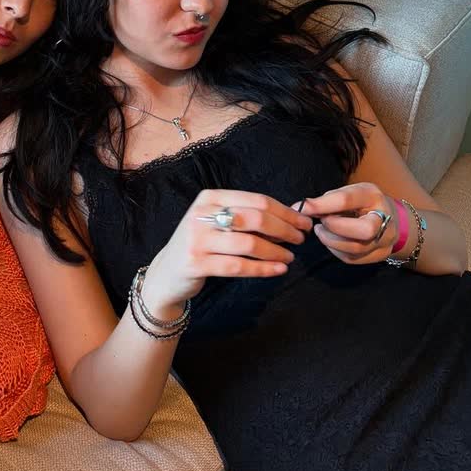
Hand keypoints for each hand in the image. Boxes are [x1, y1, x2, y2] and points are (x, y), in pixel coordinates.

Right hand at [142, 189, 312, 314]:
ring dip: (276, 251)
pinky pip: (238, 266)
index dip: (284, 212)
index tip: (303, 222)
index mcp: (210, 198)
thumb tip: (290, 216)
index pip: (256, 200)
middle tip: (300, 240)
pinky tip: (278, 270)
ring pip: (249, 243)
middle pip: (255, 218)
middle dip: (284, 229)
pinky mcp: (196, 263)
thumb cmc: (201, 245)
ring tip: (289, 257)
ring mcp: (198, 238)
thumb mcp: (217, 221)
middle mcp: (202, 214)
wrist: (167, 272)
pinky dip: (263, 268)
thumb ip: (245, 216)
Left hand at [300, 182, 397, 264]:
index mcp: (373, 196)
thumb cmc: (364, 203)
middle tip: (321, 223)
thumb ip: (329, 200)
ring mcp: (384, 241)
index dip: (322, 205)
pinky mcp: (378, 256)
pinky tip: (332, 240)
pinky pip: (352, 258)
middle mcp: (384, 220)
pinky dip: (335, 250)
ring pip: (355, 248)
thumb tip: (303, 208)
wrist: (393, 220)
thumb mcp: (350, 193)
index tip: (304, 207)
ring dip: (330, 240)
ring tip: (321, 231)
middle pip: (364, 230)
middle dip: (335, 227)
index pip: (347, 200)